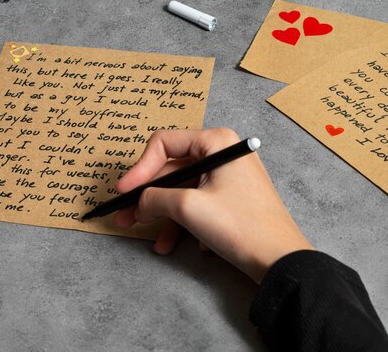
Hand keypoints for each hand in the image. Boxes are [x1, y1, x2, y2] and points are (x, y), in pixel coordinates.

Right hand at [113, 128, 312, 282]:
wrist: (280, 261)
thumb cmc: (241, 226)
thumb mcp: (187, 207)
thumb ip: (154, 197)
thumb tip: (138, 201)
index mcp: (216, 142)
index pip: (164, 144)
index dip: (139, 168)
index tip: (123, 191)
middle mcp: (223, 153)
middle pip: (171, 170)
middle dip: (148, 197)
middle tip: (125, 216)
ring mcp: (228, 176)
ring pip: (182, 191)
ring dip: (164, 216)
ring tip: (152, 239)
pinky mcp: (231, 198)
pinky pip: (197, 203)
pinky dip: (184, 222)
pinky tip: (181, 244)